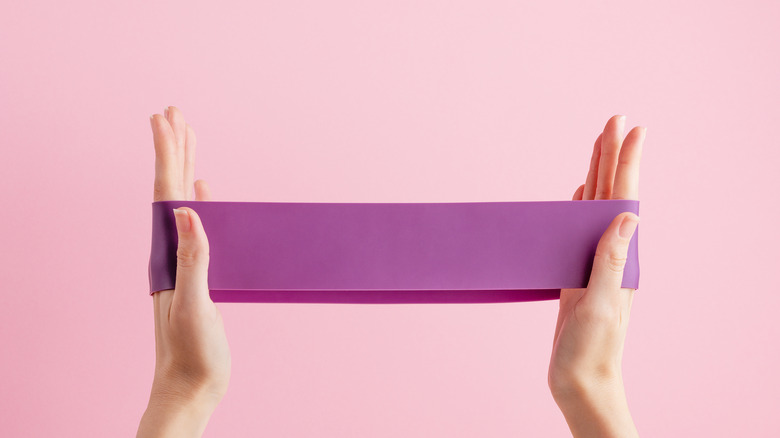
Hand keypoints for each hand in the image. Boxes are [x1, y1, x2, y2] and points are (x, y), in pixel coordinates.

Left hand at [137, 106, 230, 437]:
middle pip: (169, 189)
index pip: (165, 194)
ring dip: (185, 167)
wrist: (190, 385)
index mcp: (168, 254)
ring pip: (183, 202)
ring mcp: (184, 261)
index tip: (165, 119)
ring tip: (189, 138)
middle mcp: (171, 251)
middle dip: (173, 148)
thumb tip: (188, 209)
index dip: (167, 154)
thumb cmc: (192, 352)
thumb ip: (192, 259)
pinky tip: (203, 191)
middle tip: (174, 112)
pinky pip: (198, 225)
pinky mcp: (198, 272)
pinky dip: (200, 201)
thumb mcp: (193, 305)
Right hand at [548, 115, 645, 437]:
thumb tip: (626, 216)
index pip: (624, 200)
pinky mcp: (575, 273)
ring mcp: (592, 262)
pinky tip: (576, 193)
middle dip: (611, 155)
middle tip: (614, 119)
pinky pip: (576, 229)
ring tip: (597, 145)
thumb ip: (611, 260)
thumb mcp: (601, 304)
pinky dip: (577, 204)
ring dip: (595, 173)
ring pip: (592, 206)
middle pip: (610, 194)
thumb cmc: (592, 348)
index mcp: (620, 257)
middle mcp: (610, 254)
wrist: (580, 379)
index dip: (626, 162)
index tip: (631, 128)